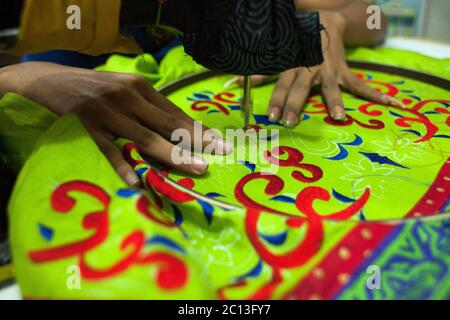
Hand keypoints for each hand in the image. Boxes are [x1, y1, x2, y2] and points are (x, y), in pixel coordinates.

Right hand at [0, 62, 231, 185]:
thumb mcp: (124, 90)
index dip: (198, 129)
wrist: (51, 81)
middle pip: (168, 124)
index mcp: (140, 87)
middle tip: (221, 153)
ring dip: (173, 154)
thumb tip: (175, 130)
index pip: (175, 113)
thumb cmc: (95, 89)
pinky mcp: (87, 126)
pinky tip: (137, 180)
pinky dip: (123, 165)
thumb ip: (147, 108)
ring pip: (145, 137)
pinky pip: (108, 150)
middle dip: (197, 140)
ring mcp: (108, 112)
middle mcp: (128, 97)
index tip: (219, 142)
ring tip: (196, 167)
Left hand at [237, 11, 403, 127]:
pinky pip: (362, 85)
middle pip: (301, 88)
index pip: (281, 85)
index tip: (271, 117)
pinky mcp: (346, 73)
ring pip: (332, 87)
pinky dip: (378, 95)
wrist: (324, 23)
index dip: (276, 100)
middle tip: (290, 122)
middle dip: (295, 104)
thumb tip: (233, 83)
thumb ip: (260, 73)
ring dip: (335, 101)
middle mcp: (311, 69)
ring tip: (339, 117)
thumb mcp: (278, 58)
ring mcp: (331, 71)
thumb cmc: (296, 45)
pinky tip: (394, 105)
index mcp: (293, 66)